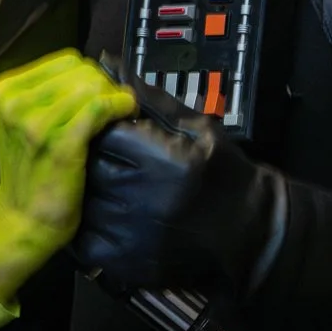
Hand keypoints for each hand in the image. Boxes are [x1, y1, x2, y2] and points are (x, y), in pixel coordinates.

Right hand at [0, 52, 136, 301]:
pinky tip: (126, 113)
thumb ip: (49, 94)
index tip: (101, 93)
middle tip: (113, 107)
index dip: (91, 75)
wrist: (22, 220)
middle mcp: (16, 102)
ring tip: (121, 112)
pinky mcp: (60, 143)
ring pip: (92, 86)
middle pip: (81, 70)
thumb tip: (97, 75)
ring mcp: (36, 123)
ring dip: (114, 97)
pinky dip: (119, 106)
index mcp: (6, 90)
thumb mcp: (24, 122)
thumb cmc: (30, 172)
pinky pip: (99, 108)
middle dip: (104, 85)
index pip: (66, 60)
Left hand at [71, 76, 288, 297]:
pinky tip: (109, 214)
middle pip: (88, 167)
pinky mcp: (126, 263)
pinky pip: (85, 239)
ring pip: (83, 202)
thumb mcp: (193, 126)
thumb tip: (108, 66)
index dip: (103, 126)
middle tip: (113, 160)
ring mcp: (131, 236)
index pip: (103, 131)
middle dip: (93, 158)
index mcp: (161, 160)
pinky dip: (90, 225)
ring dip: (90, 191)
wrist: (248, 233)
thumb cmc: (222, 173)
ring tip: (116, 187)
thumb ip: (147, 99)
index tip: (112, 129)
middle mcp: (142, 199)